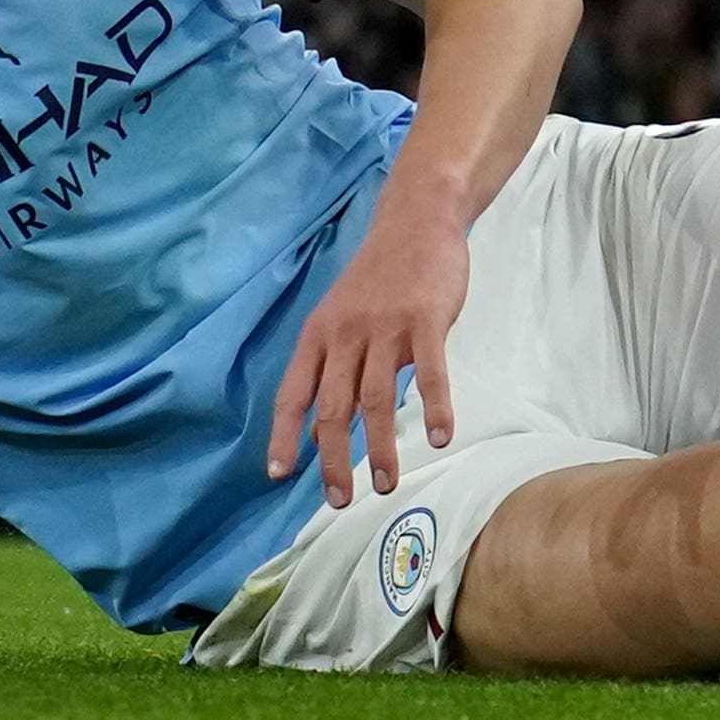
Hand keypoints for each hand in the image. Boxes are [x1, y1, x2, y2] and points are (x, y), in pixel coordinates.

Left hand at [266, 199, 465, 506]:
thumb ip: (332, 364)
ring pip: (376, 399)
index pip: (293, 393)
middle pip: (332, 408)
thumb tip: (320, 425)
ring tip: (387, 485)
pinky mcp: (425, 320)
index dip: (284, 436)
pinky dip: (435, 407)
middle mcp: (345, 334)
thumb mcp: (340, 314)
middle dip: (334, 460)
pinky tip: (440, 437)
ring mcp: (385, 327)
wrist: (416, 220)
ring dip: (380, 448)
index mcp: (319, 335)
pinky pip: (430, 372)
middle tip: (340, 500)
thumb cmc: (379, 276)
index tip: (279, 475)